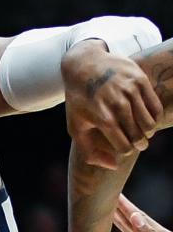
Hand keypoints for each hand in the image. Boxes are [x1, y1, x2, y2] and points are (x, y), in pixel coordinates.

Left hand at [62, 40, 163, 167]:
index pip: (124, 146)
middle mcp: (117, 103)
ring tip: (142, 131)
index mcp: (101, 118)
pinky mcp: (141, 80)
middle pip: (138, 135)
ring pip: (149, 123)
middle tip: (138, 143)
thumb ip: (90, 152)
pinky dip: (154, 117)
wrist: (84, 65)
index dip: (127, 151)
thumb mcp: (76, 127)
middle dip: (139, 143)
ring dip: (147, 131)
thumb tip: (114, 166)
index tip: (124, 148)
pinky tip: (146, 118)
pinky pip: (156, 107)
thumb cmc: (79, 101)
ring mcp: (130, 90)